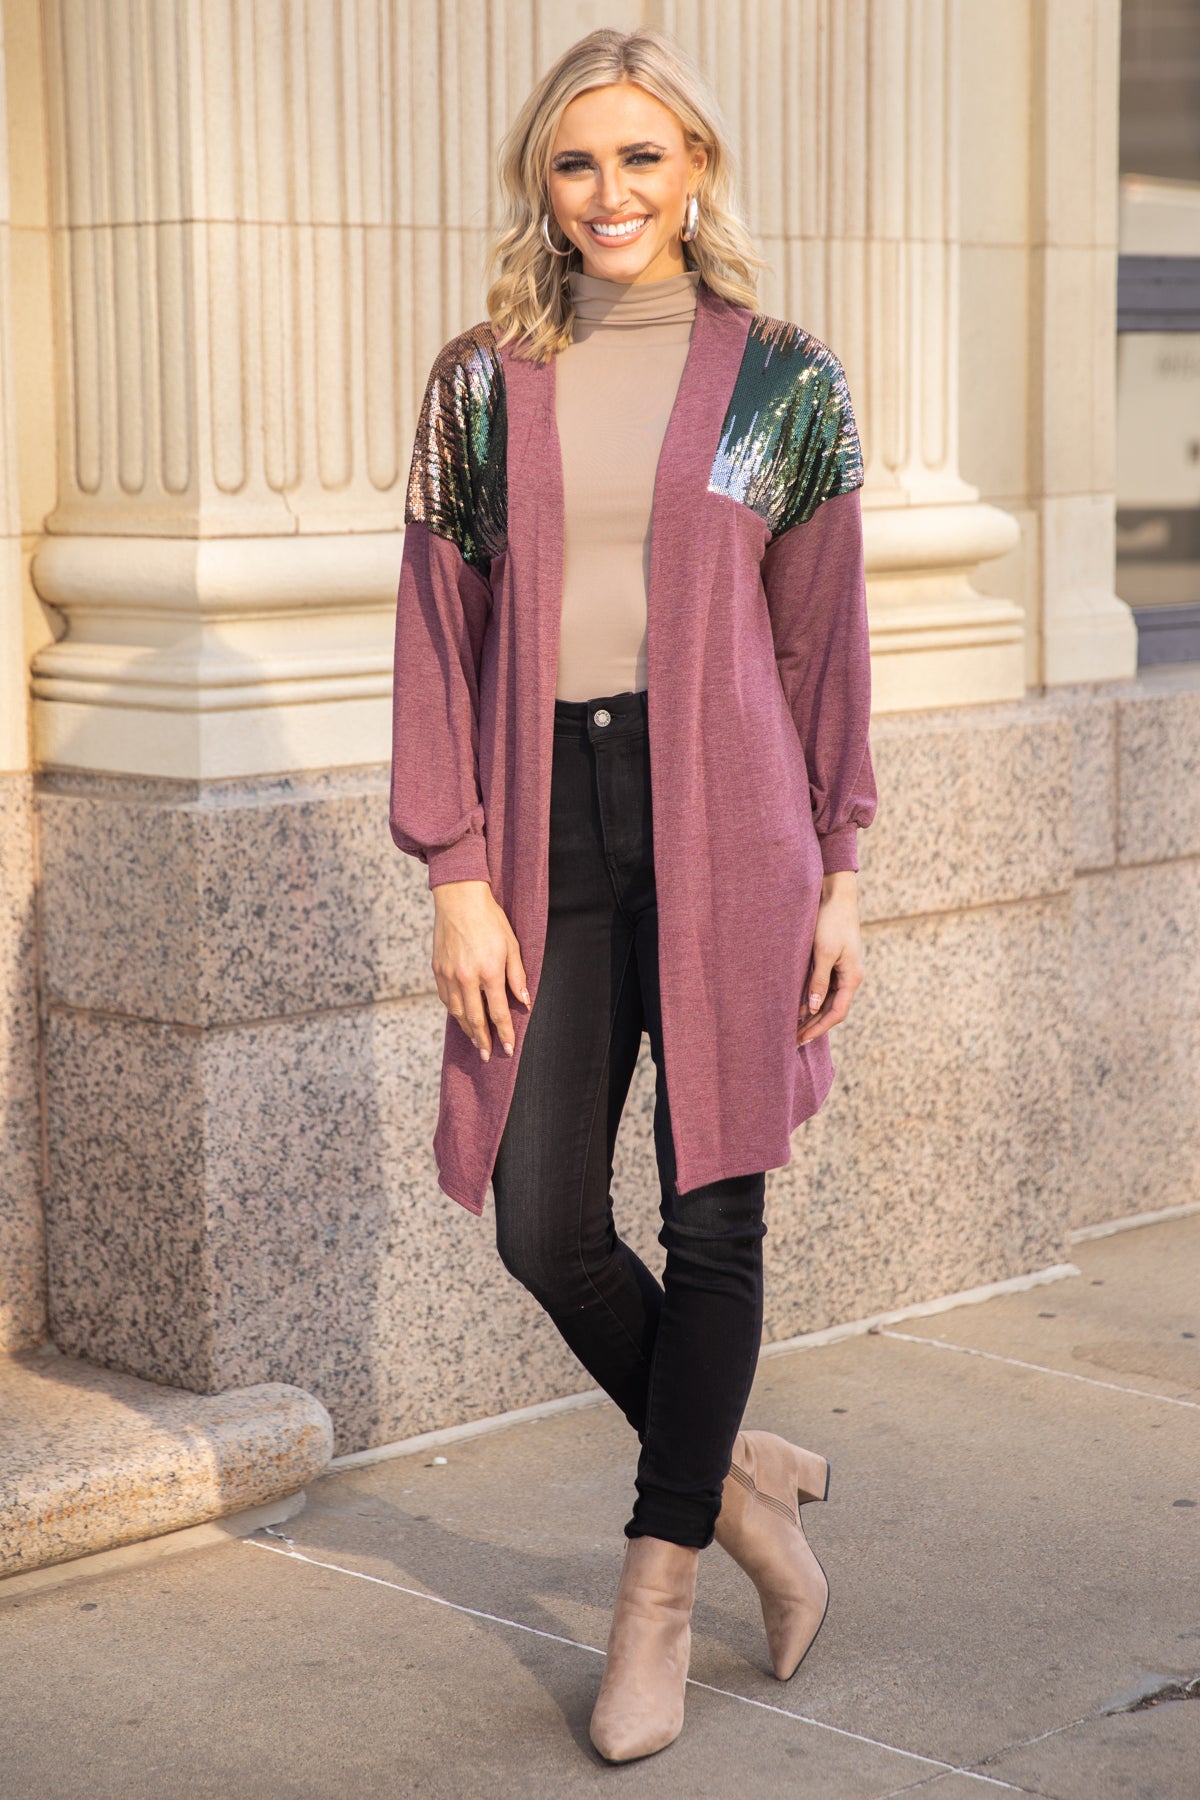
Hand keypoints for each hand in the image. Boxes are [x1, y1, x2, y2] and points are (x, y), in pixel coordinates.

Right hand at [431, 880, 529, 1062]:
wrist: (459, 899)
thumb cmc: (490, 920)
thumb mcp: (511, 945)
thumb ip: (517, 976)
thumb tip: (524, 1002)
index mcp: (489, 971)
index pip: (498, 1012)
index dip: (504, 1032)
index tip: (507, 1048)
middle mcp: (467, 977)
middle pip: (475, 1019)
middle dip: (483, 1040)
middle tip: (487, 1055)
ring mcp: (449, 975)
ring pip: (458, 1012)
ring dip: (467, 1030)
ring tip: (475, 1041)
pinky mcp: (437, 969)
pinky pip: (446, 999)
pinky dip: (454, 1012)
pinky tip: (461, 1017)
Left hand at [796, 870, 864, 1047]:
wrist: (836, 896)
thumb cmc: (831, 921)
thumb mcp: (823, 952)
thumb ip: (818, 981)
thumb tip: (813, 1008)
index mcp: (852, 977)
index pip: (837, 1013)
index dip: (819, 1028)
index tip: (801, 1039)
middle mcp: (850, 977)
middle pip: (833, 1009)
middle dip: (814, 1025)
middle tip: (794, 1039)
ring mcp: (843, 970)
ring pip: (828, 1000)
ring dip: (813, 1014)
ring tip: (794, 1027)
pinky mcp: (834, 962)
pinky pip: (825, 988)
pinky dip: (812, 999)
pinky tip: (799, 1006)